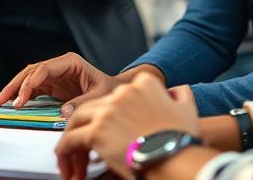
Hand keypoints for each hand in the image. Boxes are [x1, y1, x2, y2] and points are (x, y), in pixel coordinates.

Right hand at [0, 52, 114, 117]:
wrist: (113, 90)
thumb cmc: (108, 89)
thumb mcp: (99, 95)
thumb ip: (81, 103)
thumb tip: (62, 112)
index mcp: (70, 62)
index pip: (44, 69)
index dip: (30, 83)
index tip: (21, 99)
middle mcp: (59, 66)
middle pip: (31, 72)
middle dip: (15, 86)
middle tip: (1, 100)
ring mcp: (54, 75)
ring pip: (28, 79)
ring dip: (13, 90)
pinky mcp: (51, 85)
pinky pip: (32, 89)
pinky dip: (21, 96)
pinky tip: (11, 104)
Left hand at [55, 74, 200, 179]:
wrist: (177, 158)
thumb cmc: (181, 140)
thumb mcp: (186, 109)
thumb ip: (179, 95)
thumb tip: (175, 91)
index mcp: (143, 85)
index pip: (117, 96)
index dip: (111, 115)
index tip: (110, 131)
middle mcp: (122, 93)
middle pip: (93, 107)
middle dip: (85, 128)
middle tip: (83, 148)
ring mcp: (108, 110)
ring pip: (77, 121)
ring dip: (72, 141)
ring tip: (72, 162)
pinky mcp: (97, 131)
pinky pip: (71, 141)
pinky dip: (65, 154)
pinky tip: (69, 168)